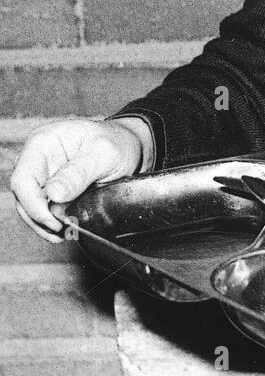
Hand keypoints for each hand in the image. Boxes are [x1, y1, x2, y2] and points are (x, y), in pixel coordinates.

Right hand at [10, 119, 144, 243]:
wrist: (130, 146)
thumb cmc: (117, 142)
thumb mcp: (104, 154)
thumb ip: (79, 173)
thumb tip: (53, 194)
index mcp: (44, 141)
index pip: (23, 178)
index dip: (33, 204)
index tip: (53, 220)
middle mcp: (38, 158)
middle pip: (23, 196)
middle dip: (39, 218)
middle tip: (62, 230)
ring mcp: (43, 174)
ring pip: (29, 206)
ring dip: (44, 224)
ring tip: (64, 233)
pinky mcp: (50, 189)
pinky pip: (43, 210)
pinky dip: (51, 223)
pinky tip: (64, 230)